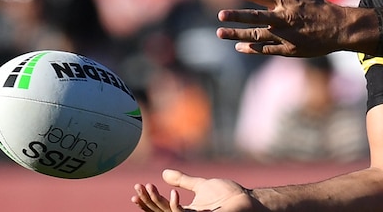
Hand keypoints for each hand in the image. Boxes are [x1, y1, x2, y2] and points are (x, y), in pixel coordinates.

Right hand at [132, 169, 256, 211]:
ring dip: (156, 202)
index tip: (136, 189)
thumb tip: (164, 173)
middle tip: (137, 188)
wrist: (246, 200)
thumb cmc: (227, 195)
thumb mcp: (201, 185)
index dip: (148, 201)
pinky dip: (176, 206)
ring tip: (148, 187)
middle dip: (147, 201)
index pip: (161, 208)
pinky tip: (172, 193)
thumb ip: (183, 180)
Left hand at [216, 0, 354, 56]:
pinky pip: (267, 49)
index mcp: (285, 2)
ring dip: (238, 34)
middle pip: (255, 17)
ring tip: (220, 33)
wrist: (339, 28)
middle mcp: (283, 18)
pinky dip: (252, 48)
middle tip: (220, 15)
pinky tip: (239, 47)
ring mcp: (285, 35)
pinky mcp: (289, 49)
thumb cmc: (320, 8)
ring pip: (257, 35)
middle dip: (236, 16)